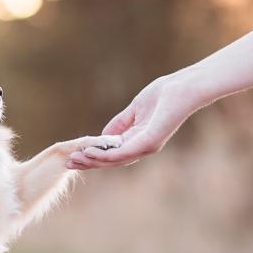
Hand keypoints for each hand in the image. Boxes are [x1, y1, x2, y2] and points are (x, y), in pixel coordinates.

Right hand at [66, 74, 202, 169]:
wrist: (184, 88)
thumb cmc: (164, 94)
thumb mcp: (135, 109)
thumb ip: (119, 123)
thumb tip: (102, 135)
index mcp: (139, 140)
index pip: (112, 153)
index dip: (93, 155)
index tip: (74, 155)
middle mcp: (142, 147)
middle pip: (111, 161)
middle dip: (89, 163)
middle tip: (68, 164)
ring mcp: (146, 146)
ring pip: (115, 160)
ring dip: (93, 161)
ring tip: (75, 159)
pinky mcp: (149, 141)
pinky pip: (123, 152)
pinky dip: (105, 154)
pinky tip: (90, 152)